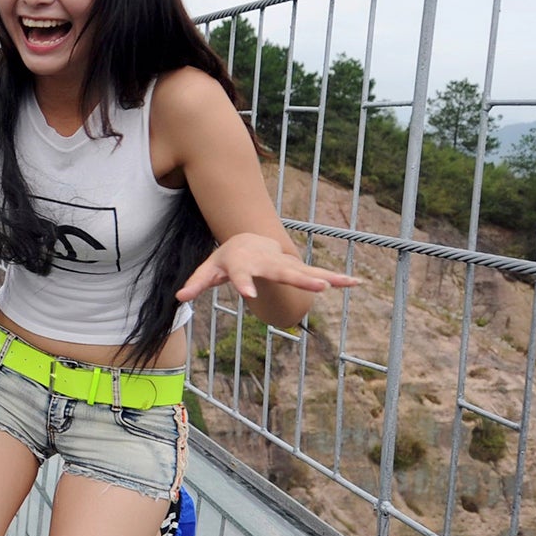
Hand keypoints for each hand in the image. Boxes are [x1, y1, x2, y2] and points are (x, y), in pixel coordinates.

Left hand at [176, 233, 359, 301]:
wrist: (247, 238)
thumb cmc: (226, 258)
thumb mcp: (208, 269)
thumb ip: (196, 282)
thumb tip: (178, 297)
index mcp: (243, 264)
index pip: (242, 276)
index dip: (244, 284)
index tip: (248, 295)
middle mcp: (267, 263)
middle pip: (282, 272)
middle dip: (299, 279)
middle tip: (318, 287)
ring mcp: (284, 265)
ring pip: (304, 271)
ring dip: (323, 277)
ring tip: (343, 284)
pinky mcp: (298, 269)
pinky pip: (318, 273)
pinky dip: (337, 278)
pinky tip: (356, 283)